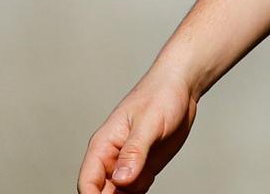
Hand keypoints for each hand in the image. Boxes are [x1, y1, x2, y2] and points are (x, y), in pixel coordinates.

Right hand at [77, 70, 197, 193]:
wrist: (181, 87)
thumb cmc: (161, 95)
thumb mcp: (148, 123)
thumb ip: (134, 151)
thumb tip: (121, 180)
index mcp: (103, 145)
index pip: (87, 183)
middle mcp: (111, 159)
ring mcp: (127, 165)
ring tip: (142, 187)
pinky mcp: (143, 169)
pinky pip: (134, 193)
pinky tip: (147, 189)